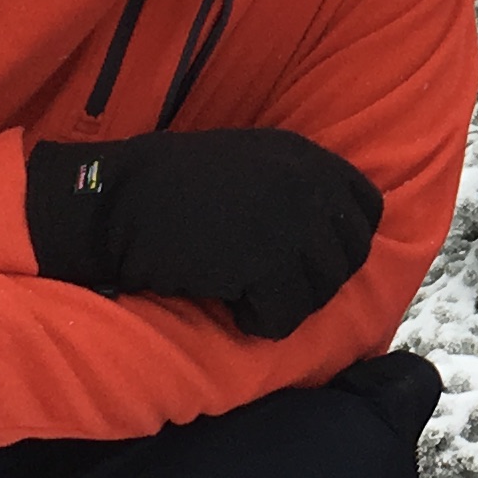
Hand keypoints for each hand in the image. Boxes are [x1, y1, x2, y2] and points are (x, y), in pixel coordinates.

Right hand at [24, 127, 382, 340]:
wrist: (111, 202)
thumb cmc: (169, 191)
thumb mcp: (249, 167)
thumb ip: (294, 190)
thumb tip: (333, 239)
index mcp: (305, 155)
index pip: (367, 209)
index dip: (342, 245)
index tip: (305, 261)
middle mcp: (307, 183)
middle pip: (349, 257)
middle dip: (314, 281)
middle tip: (268, 287)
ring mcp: (290, 220)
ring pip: (320, 292)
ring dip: (285, 304)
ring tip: (242, 293)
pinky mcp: (265, 261)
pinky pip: (284, 316)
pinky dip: (258, 322)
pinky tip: (229, 306)